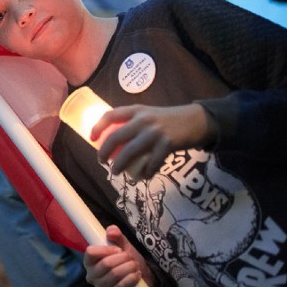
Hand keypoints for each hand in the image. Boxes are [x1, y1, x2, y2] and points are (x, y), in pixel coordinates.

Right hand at [84, 225, 151, 286]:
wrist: (140, 278)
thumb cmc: (127, 261)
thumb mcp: (123, 246)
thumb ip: (117, 236)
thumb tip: (111, 231)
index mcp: (89, 261)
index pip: (91, 252)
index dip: (106, 249)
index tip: (118, 249)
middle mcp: (91, 276)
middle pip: (106, 264)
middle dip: (123, 258)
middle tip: (130, 258)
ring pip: (115, 274)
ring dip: (129, 268)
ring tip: (134, 266)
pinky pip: (122, 286)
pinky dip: (132, 278)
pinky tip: (137, 275)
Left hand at [92, 103, 213, 178]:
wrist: (195, 121)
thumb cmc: (167, 120)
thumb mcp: (148, 115)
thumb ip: (133, 123)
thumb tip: (112, 141)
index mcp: (136, 110)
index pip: (110, 115)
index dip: (97, 127)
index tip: (91, 139)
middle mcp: (143, 119)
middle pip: (116, 136)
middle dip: (104, 151)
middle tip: (101, 161)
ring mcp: (155, 132)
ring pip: (130, 152)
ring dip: (120, 165)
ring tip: (115, 172)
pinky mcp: (167, 144)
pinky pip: (152, 162)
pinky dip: (146, 172)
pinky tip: (144, 176)